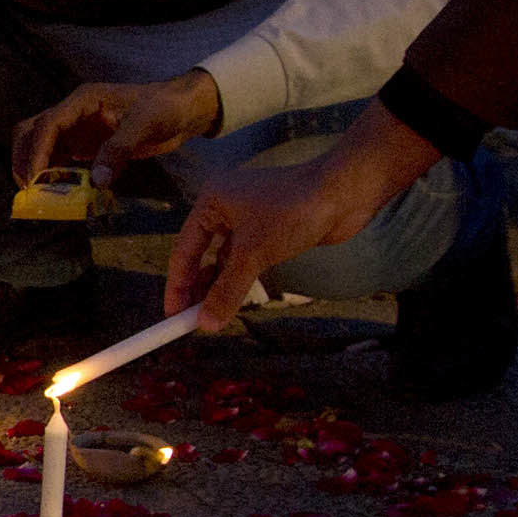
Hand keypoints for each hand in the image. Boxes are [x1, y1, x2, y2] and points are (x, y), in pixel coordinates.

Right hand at [16, 70, 221, 186]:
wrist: (183, 110)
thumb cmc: (165, 108)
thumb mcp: (144, 125)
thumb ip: (118, 151)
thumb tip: (97, 181)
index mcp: (82, 101)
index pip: (48, 124)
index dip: (36, 151)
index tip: (35, 179)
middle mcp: (73, 114)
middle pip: (32, 132)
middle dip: (25, 159)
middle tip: (29, 190)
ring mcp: (77, 130)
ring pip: (41, 147)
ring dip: (36, 169)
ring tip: (40, 196)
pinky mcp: (86, 145)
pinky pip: (60, 160)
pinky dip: (54, 176)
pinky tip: (59, 194)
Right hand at [165, 106, 436, 325]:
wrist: (345, 192)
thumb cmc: (295, 209)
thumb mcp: (254, 254)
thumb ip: (228, 290)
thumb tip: (206, 324)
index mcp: (211, 201)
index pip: (184, 249)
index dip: (178, 284)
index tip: (173, 314)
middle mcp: (226, 207)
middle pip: (201, 255)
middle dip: (197, 288)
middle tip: (190, 320)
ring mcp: (250, 219)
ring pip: (225, 259)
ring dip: (220, 286)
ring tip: (211, 315)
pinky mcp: (271, 230)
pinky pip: (247, 259)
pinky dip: (240, 279)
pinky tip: (237, 298)